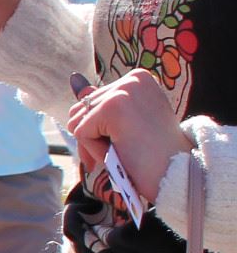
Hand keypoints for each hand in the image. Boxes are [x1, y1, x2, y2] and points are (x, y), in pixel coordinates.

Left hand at [68, 71, 193, 205]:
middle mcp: (133, 78)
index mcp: (139, 79)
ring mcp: (124, 90)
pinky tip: (121, 152)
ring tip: (124, 149)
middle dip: (93, 137)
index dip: (99, 129)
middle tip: (122, 150)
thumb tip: (77, 83)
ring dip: (94, 144)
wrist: (176, 174)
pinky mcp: (113, 106)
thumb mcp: (125, 124)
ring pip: (77, 121)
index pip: (93, 101)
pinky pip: (81, 133)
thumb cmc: (151, 154)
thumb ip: (101, 104)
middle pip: (81, 108)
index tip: (125, 140)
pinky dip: (95, 150)